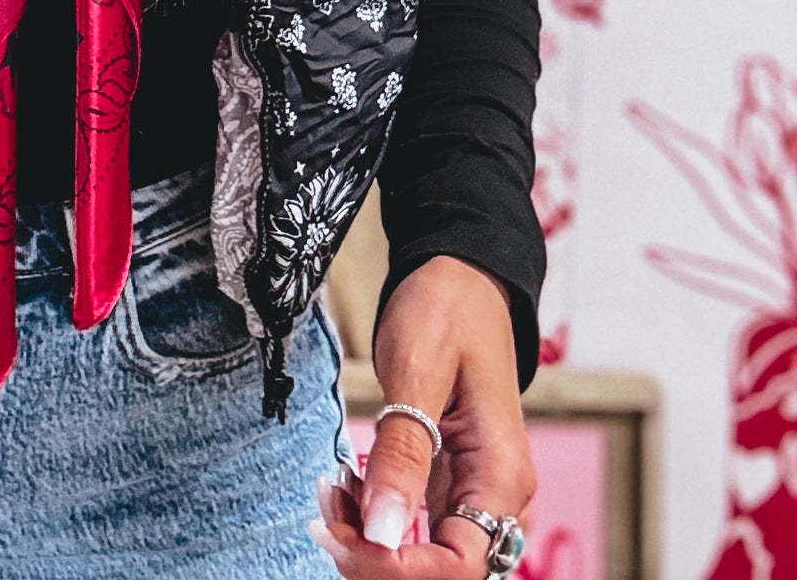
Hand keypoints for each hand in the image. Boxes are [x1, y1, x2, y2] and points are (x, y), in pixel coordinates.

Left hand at [309, 256, 534, 576]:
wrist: (461, 276)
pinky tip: (345, 487)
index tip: (343, 536)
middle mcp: (496, 496)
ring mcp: (473, 491)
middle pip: (440, 571)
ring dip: (369, 539)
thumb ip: (404, 453)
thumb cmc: (447, 309)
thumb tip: (383, 533)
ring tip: (329, 492)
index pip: (459, 568)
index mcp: (500, 474)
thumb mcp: (418, 371)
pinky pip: (412, 524)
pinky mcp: (448, 481)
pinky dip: (372, 516)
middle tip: (325, 511)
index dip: (397, 569)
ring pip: (422, 554)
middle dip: (376, 557)